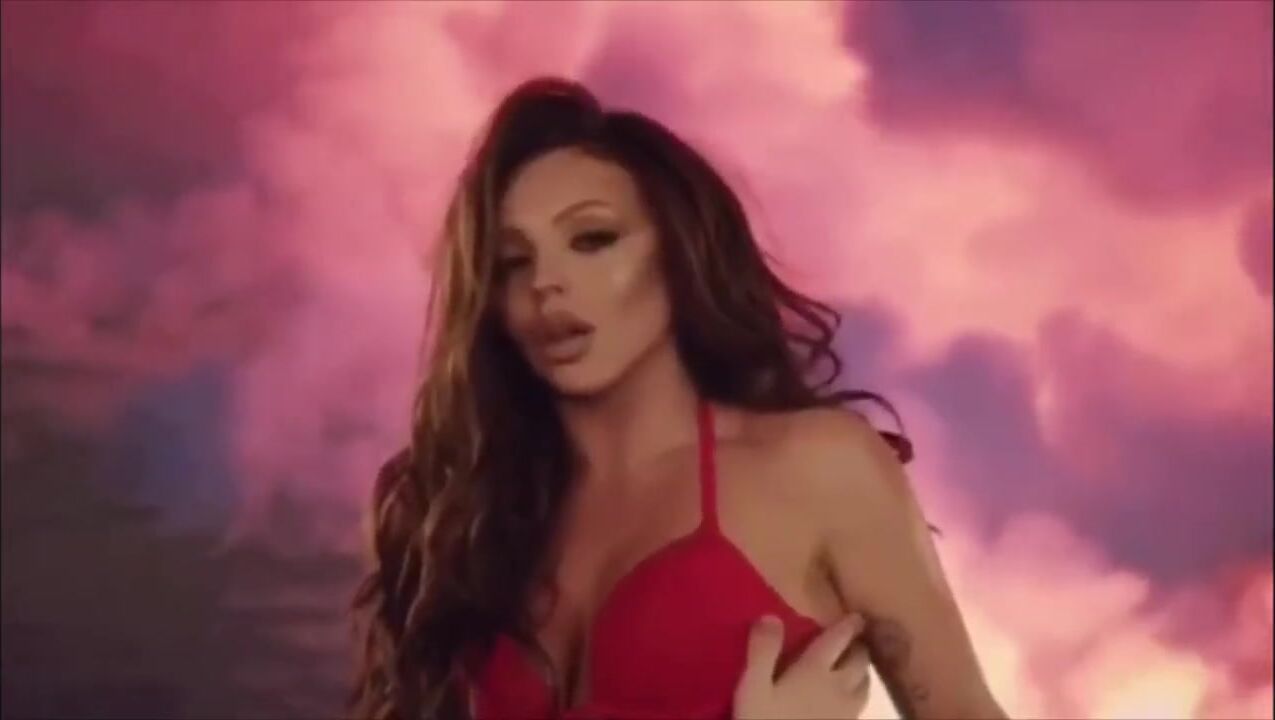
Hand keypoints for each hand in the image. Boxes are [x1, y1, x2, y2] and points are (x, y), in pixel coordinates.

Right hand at [733, 613, 871, 719]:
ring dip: (862, 671)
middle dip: (860, 647)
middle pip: (860, 661)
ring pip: (864, 685)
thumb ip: (763, 650)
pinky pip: (859, 708)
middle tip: (854, 640)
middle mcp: (838, 688)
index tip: (857, 616)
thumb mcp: (753, 686)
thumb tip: (772, 616)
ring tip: (854, 667)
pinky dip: (858, 695)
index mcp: (815, 670)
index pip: (838, 640)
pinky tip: (846, 702)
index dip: (849, 626)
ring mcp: (846, 713)